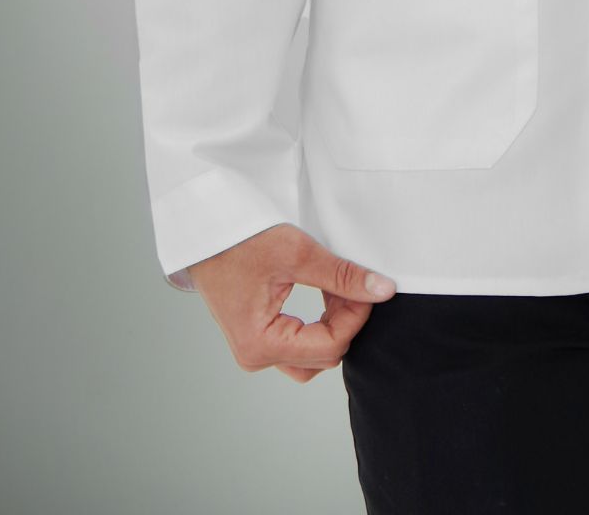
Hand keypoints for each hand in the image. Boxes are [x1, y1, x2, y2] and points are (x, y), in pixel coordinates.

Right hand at [185, 224, 396, 382]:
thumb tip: (382, 290)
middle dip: (346, 319)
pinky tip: (325, 291)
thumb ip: (342, 275)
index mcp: (262, 344)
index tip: (368, 286)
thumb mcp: (297, 254)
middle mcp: (256, 357)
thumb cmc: (241, 240)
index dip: (356, 316)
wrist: (205, 231)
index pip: (330, 346)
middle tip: (352, 282)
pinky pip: (299, 344)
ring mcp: (255, 350)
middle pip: (323, 355)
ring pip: (313, 355)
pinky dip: (318, 322)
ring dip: (333, 323)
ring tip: (337, 286)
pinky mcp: (257, 338)